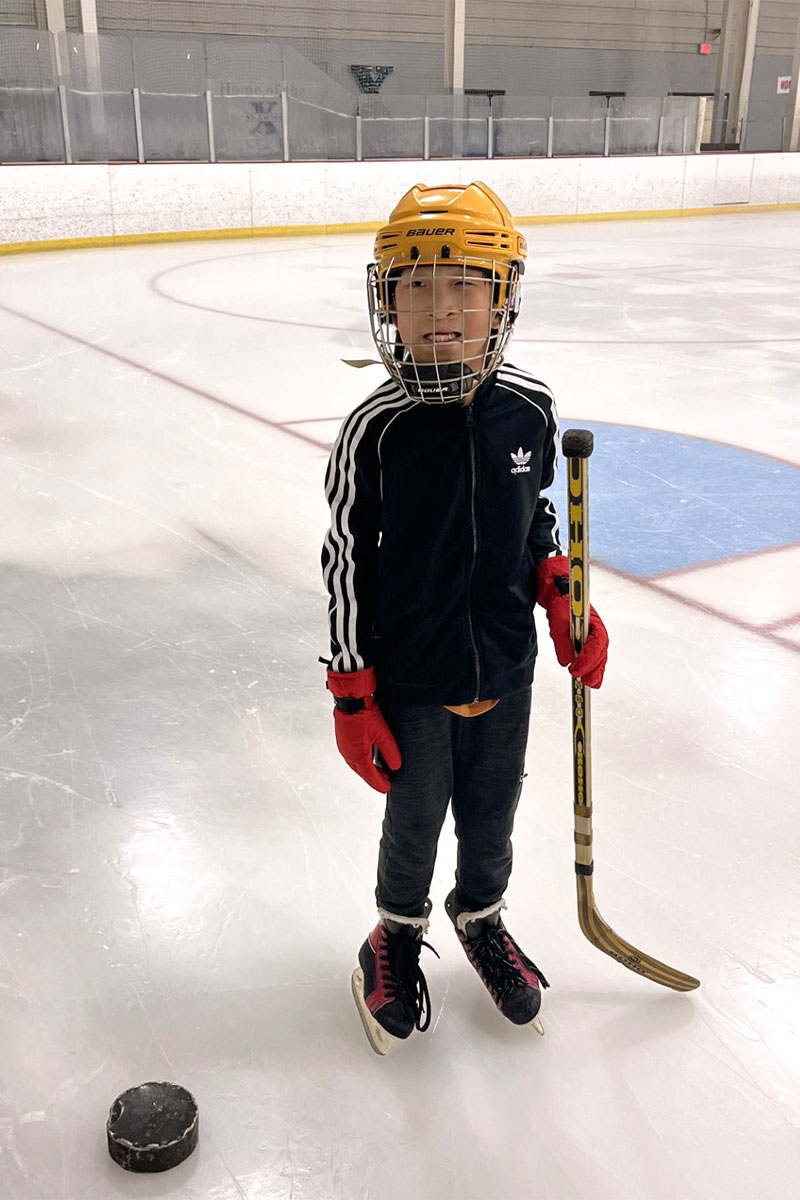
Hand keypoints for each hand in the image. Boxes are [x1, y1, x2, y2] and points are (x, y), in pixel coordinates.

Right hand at [326, 666, 401, 791]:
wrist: (350, 699)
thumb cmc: (365, 714)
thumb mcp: (383, 734)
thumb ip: (390, 752)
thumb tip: (396, 767)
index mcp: (358, 756)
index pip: (370, 776)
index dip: (380, 784)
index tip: (387, 789)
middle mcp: (349, 755)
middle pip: (363, 772)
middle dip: (375, 778)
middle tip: (386, 782)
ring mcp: (344, 748)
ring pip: (357, 765)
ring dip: (368, 769)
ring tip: (380, 772)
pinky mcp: (343, 741)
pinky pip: (353, 757)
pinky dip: (362, 761)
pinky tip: (368, 758)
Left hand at [536, 556, 608, 688]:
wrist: (556, 584)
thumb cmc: (559, 596)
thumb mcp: (557, 617)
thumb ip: (562, 639)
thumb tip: (566, 661)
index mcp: (592, 620)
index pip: (596, 642)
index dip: (588, 658)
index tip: (576, 670)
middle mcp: (595, 627)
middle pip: (601, 651)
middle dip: (595, 668)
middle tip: (588, 683)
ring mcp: (591, 631)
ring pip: (598, 654)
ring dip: (595, 669)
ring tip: (589, 683)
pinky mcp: (584, 635)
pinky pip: (592, 652)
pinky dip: (591, 664)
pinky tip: (588, 675)